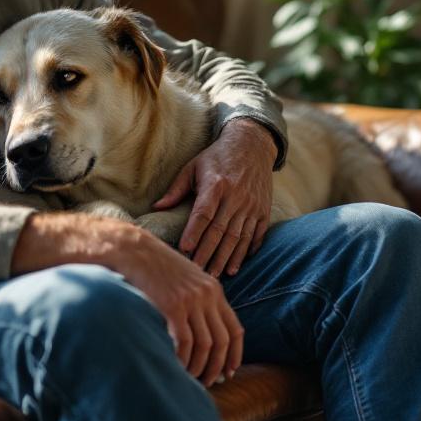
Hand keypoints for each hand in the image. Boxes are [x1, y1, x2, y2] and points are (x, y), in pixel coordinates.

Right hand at [113, 227, 243, 385]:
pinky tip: (176, 367)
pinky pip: (184, 342)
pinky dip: (182, 359)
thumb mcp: (186, 279)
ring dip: (199, 367)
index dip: (234, 355)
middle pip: (222, 341)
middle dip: (216, 367)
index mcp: (213, 289)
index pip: (235, 329)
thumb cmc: (154, 267)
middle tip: (208, 382)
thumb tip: (203, 332)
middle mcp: (207, 295)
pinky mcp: (172, 306)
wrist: (132, 250)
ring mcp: (190, 301)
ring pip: (204, 345)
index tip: (229, 372)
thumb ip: (198, 300)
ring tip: (189, 378)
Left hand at [153, 118, 276, 275]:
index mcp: (216, 185)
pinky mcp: (263, 210)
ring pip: (239, 237)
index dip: (194, 232)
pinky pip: (256, 234)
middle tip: (197, 272)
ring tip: (216, 275)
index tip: (184, 250)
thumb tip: (156, 206)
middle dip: (208, 253)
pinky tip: (237, 265)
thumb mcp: (193, 167)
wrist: (252, 145)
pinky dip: (247, 251)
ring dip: (227, 258)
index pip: (203, 213)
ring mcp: (252, 205)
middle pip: (220, 230)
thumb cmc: (217, 157)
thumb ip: (176, 189)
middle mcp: (235, 196)